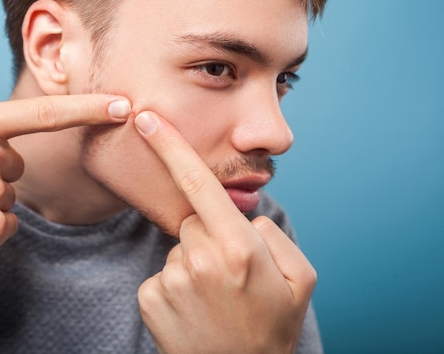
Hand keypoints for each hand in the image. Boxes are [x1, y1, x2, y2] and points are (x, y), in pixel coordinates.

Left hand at [134, 111, 315, 353]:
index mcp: (238, 247)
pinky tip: (194, 308)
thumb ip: (273, 235)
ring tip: (214, 296)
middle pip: (193, 219)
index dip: (170, 147)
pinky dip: (176, 284)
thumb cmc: (272, 327)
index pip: (198, 184)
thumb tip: (242, 217)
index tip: (147, 119)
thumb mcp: (299, 279)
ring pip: (179, 246)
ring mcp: (171, 279)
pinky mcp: (150, 297)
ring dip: (194, 261)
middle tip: (230, 273)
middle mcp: (199, 259)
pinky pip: (162, 273)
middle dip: (209, 234)